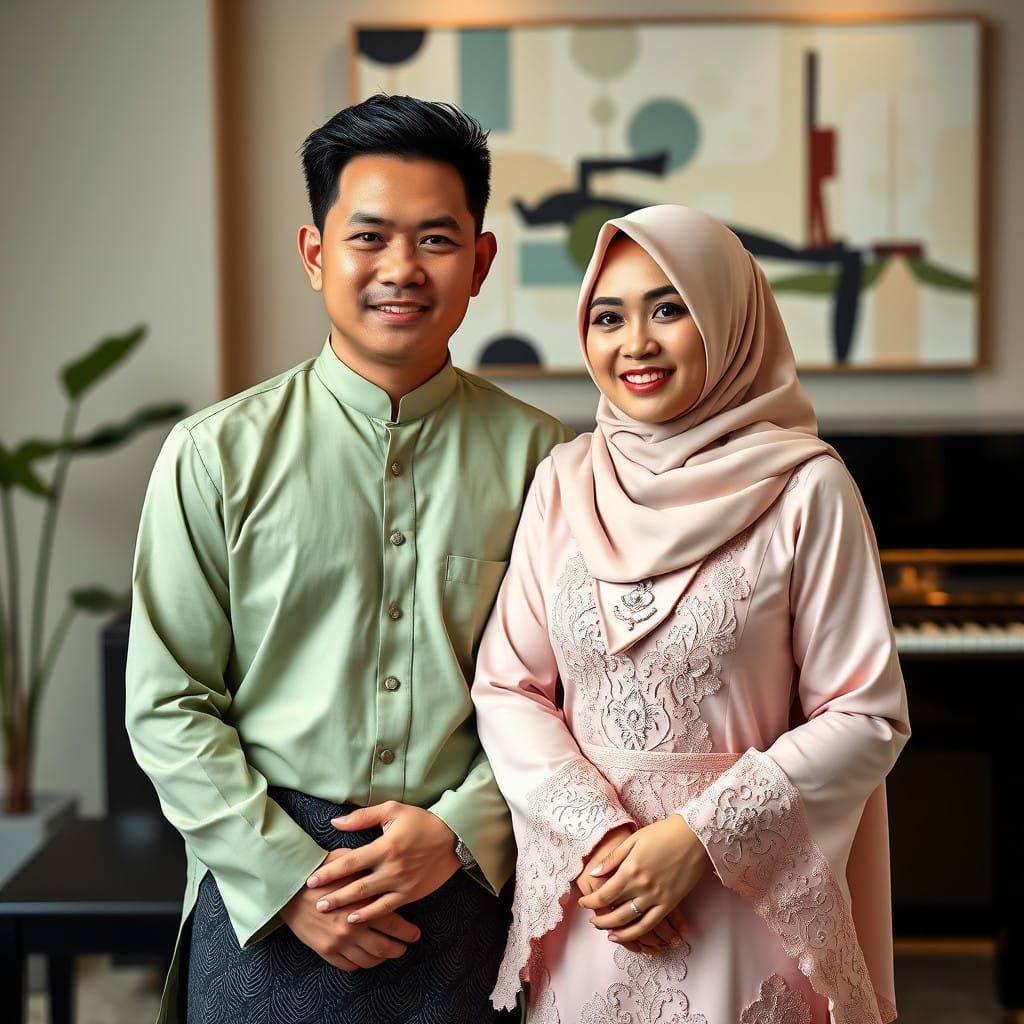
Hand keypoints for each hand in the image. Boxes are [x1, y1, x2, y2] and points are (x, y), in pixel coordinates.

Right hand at [280, 850, 420, 971]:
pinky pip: (349, 965)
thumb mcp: (345, 862)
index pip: (393, 923)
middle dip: (399, 948)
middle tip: (406, 945)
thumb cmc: (318, 871)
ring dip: (383, 958)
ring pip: (369, 959)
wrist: (287, 888)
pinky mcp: (325, 950)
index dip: (407, 932)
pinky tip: (367, 957)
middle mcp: (351, 926)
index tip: (415, 933)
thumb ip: (367, 866)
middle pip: (385, 946)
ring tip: (390, 952)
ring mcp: (337, 941)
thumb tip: (387, 863)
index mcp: (360, 904)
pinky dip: (362, 964)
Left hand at [305, 802, 460, 924]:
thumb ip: (363, 817)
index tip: (311, 880)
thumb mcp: (393, 810)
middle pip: (356, 885)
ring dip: (347, 907)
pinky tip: (356, 919)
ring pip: (369, 899)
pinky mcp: (410, 893)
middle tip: (315, 904)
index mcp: (385, 846)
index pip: (351, 861)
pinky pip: (387, 908)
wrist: (452, 838)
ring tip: (328, 913)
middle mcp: (392, 867)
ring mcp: (401, 883)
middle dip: (334, 895)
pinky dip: (370, 915)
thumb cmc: (420, 821)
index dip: (330, 872)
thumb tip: (335, 823)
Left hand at [578, 814, 708, 944]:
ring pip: (631, 923)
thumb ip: (613, 859)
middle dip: (600, 919)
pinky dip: (638, 934)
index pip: (603, 895)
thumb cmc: (662, 833)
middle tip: (592, 921)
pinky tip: (629, 936)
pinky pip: (651, 924)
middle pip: (614, 912)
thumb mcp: (633, 839)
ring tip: (607, 932)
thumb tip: (594, 874)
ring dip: (616, 931)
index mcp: (630, 870)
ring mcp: (657, 897)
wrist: (694, 835)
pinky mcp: (670, 903)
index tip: (582, 903)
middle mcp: (641, 887)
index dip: (590, 902)